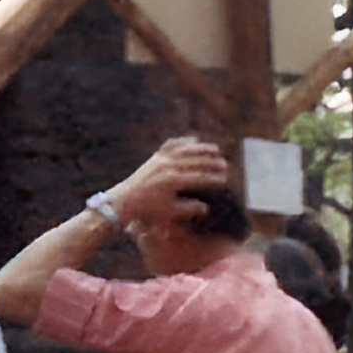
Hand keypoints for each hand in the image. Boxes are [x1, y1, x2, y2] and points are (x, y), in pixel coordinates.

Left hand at [109, 137, 228, 231]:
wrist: (126, 200)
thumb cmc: (149, 210)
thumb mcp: (170, 213)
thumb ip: (189, 209)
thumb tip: (206, 207)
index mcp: (172, 181)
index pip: (198, 178)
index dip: (213, 178)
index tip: (225, 180)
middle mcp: (167, 167)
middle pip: (194, 161)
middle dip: (212, 162)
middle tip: (225, 164)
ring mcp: (160, 160)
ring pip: (185, 150)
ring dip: (202, 148)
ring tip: (216, 149)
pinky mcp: (155, 157)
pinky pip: (171, 145)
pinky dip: (183, 142)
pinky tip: (194, 140)